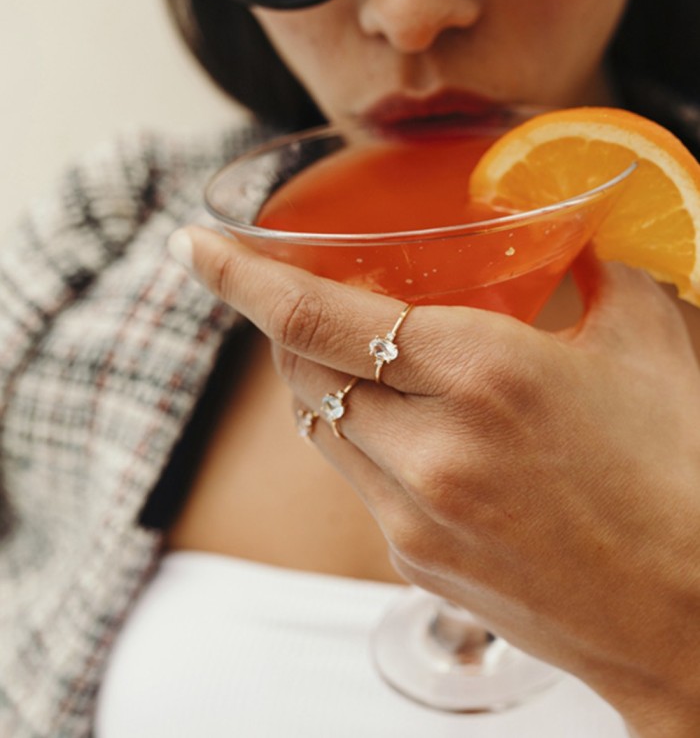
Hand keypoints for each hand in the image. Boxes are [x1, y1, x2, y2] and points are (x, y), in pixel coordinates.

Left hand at [170, 227, 699, 736]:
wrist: (692, 614)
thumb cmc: (679, 472)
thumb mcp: (643, 343)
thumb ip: (589, 276)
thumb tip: (566, 244)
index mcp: (481, 373)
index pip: (316, 314)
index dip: (240, 276)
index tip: (192, 246)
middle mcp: (429, 446)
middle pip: (300, 369)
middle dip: (284, 324)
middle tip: (296, 295)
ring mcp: (411, 515)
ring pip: (321, 425)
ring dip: (321, 382)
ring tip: (359, 359)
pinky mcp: (413, 562)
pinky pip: (358, 479)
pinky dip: (362, 439)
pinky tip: (411, 432)